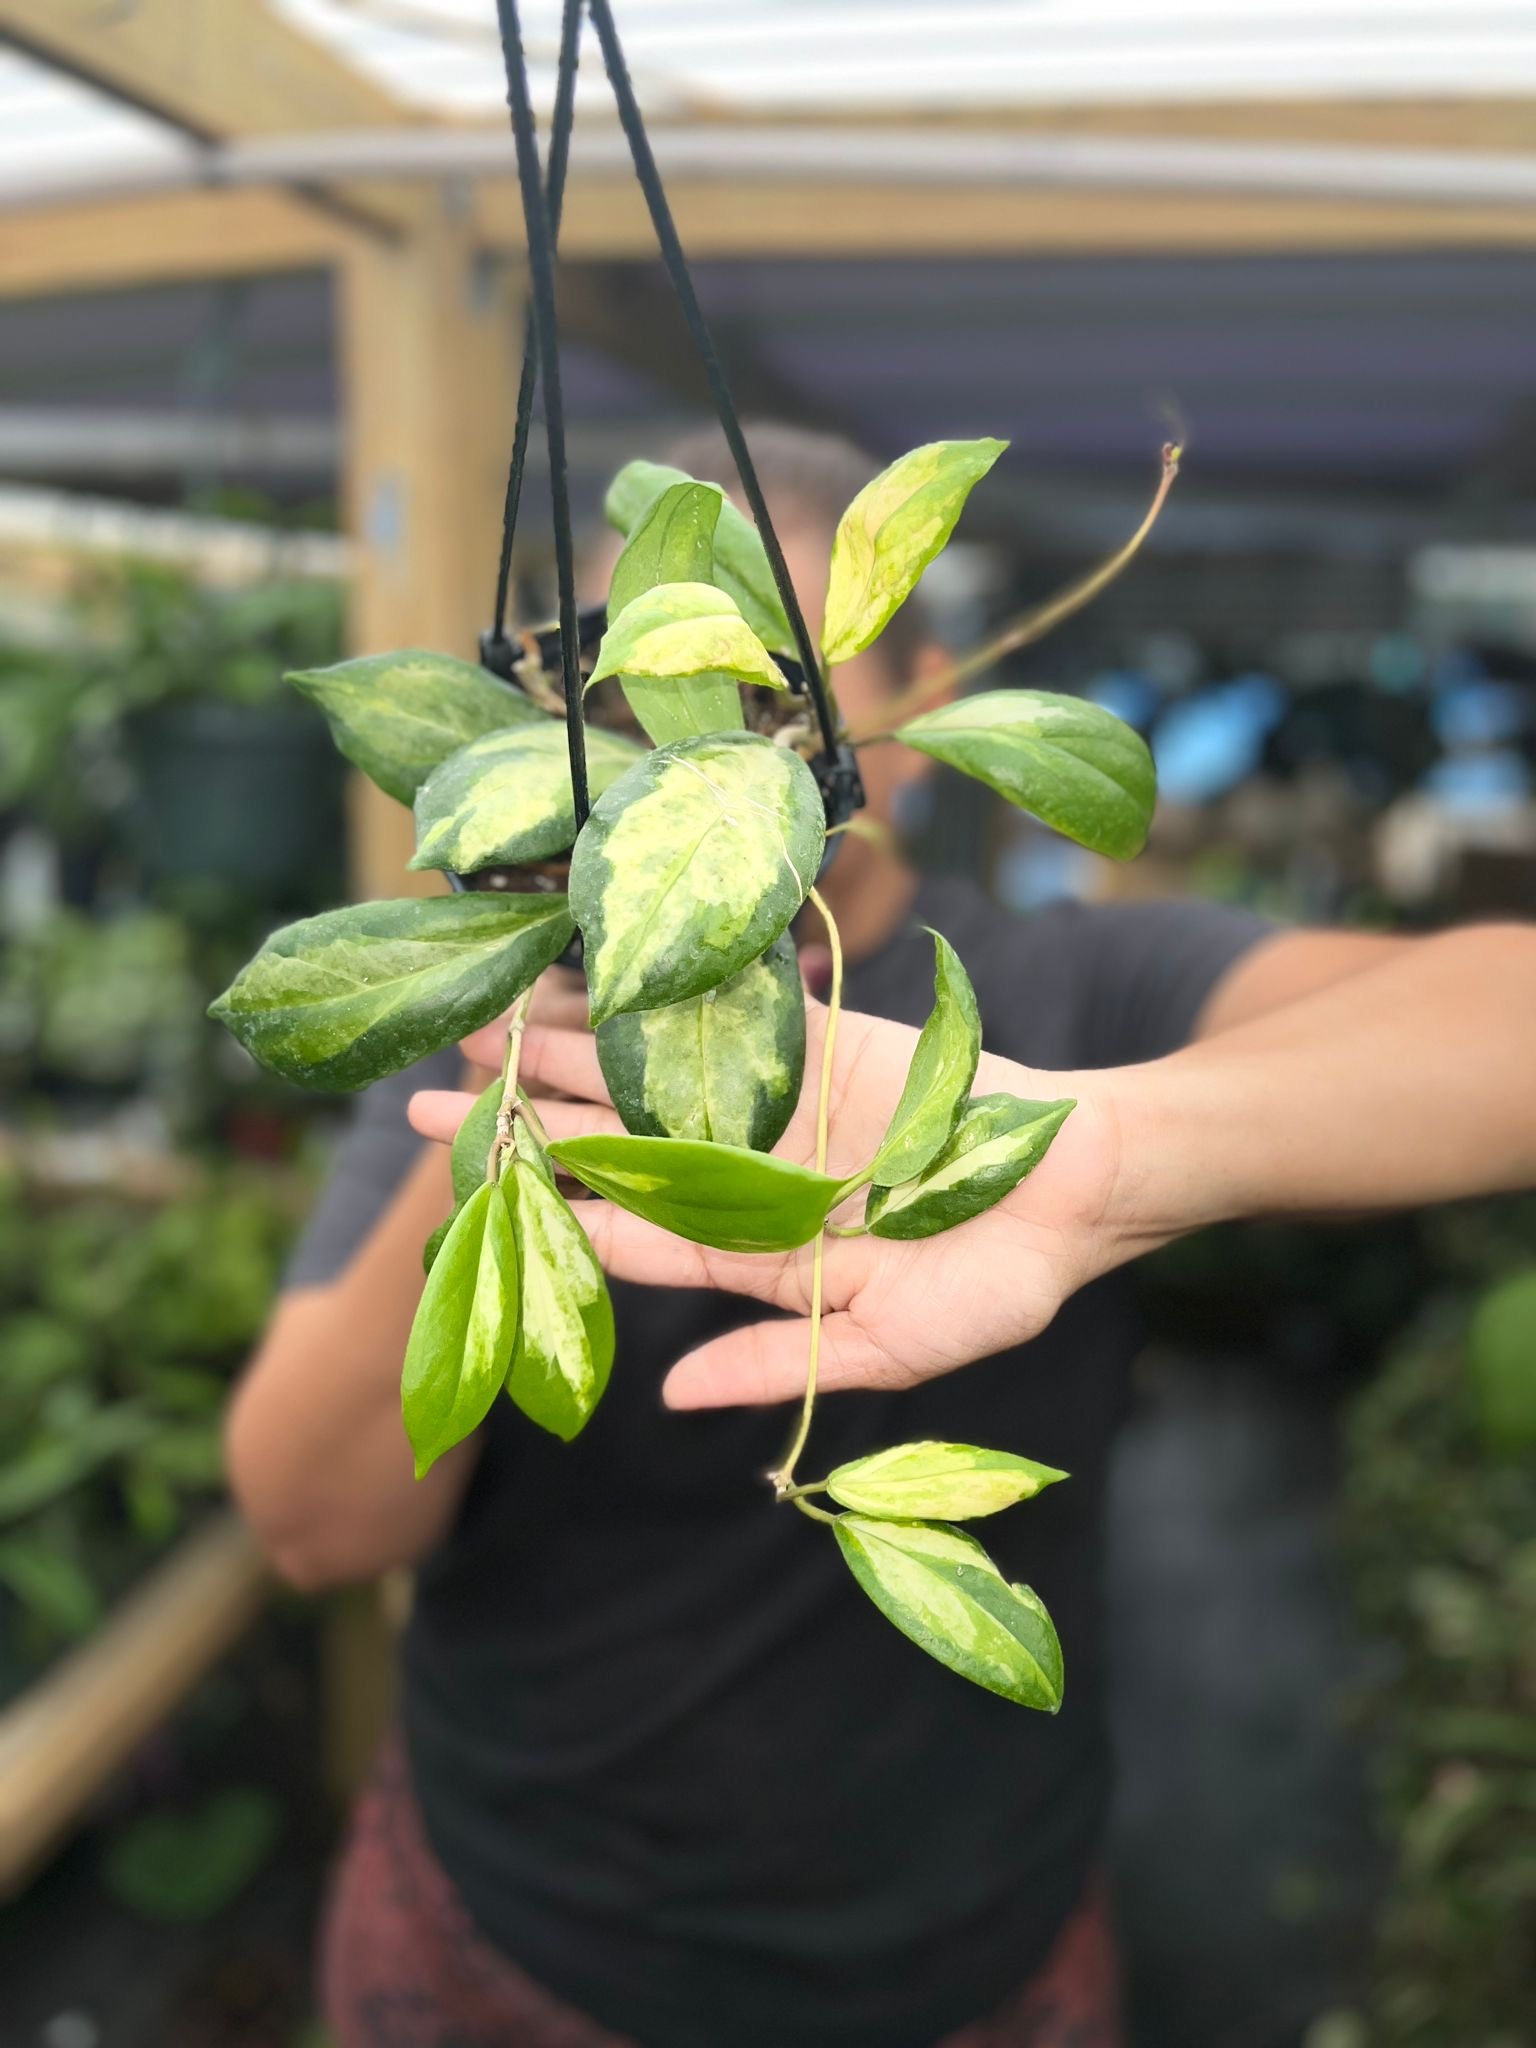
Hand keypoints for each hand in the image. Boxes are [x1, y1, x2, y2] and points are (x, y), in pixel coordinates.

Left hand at [412, 996, 1126, 1411]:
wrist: (1081, 1176)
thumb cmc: (1000, 1279)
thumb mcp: (896, 1345)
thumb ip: (782, 1361)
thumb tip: (672, 1397)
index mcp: (754, 1253)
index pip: (631, 1233)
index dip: (549, 1213)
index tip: (469, 1194)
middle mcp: (744, 1175)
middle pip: (614, 1149)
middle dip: (523, 1127)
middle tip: (423, 1103)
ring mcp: (772, 1104)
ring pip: (647, 1075)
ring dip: (563, 1052)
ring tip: (476, 1025)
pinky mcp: (809, 1042)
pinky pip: (716, 1014)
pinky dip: (653, 994)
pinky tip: (581, 974)